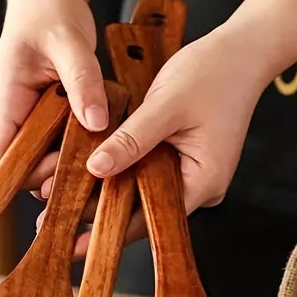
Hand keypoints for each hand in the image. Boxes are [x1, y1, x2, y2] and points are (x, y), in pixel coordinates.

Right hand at [0, 0, 108, 190]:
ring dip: (72, 161)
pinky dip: (82, 145)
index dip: (17, 180)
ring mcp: (34, 117)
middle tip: (93, 165)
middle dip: (54, 175)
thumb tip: (94, 122)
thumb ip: (82, 80)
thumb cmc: (48, 10)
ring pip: (46, 158)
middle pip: (25, 168)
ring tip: (104, 153)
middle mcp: (16, 116)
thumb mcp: (69, 41)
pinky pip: (63, 141)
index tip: (54, 183)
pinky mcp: (52, 114)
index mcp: (6, 103)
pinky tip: (106, 139)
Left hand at [34, 28, 267, 256]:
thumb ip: (131, 139)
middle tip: (53, 218)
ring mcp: (192, 172)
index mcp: (202, 181)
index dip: (108, 231)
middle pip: (143, 210)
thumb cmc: (213, 73)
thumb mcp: (165, 105)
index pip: (149, 220)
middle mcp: (199, 185)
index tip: (73, 244)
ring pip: (142, 191)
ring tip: (62, 196)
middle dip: (100, 214)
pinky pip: (148, 172)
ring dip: (107, 190)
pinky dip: (122, 170)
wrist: (244, 51)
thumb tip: (95, 169)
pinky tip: (91, 169)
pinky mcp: (184, 157)